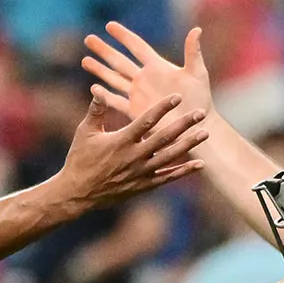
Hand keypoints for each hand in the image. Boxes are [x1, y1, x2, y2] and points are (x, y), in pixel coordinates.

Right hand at [57, 89, 207, 209]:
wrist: (78, 194)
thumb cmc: (80, 159)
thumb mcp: (85, 132)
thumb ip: (96, 110)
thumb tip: (98, 89)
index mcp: (121, 141)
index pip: (146, 121)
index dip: (162, 108)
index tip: (177, 96)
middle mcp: (134, 157)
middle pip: (164, 138)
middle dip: (184, 125)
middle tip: (201, 113)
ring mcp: (141, 173)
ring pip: (170, 158)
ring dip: (189, 145)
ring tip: (205, 134)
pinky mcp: (144, 185)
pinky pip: (167, 178)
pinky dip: (184, 172)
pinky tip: (200, 165)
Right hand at [83, 22, 213, 122]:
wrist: (195, 127)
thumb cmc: (201, 100)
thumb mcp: (197, 74)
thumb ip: (193, 52)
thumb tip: (196, 29)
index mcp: (158, 67)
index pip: (137, 46)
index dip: (123, 36)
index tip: (109, 25)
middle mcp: (145, 79)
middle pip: (120, 61)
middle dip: (104, 50)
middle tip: (88, 39)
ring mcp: (139, 95)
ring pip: (114, 79)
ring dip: (100, 70)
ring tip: (84, 60)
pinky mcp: (136, 111)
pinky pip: (117, 101)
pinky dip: (105, 96)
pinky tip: (94, 89)